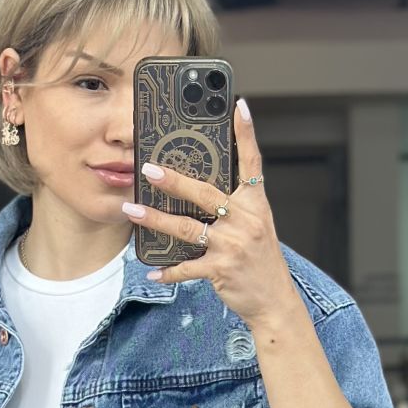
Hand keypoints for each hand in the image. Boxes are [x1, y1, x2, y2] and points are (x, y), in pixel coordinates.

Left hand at [122, 98, 295, 330]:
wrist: (275, 301)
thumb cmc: (261, 261)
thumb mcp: (257, 225)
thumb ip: (235, 204)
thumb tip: (199, 185)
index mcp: (255, 204)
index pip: (252, 162)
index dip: (246, 134)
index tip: (238, 106)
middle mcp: (246, 221)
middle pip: (205, 194)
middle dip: (174, 180)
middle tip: (148, 168)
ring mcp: (232, 246)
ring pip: (187, 228)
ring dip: (156, 219)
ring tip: (132, 209)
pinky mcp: (221, 270)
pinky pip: (187, 267)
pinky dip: (168, 271)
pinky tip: (151, 271)